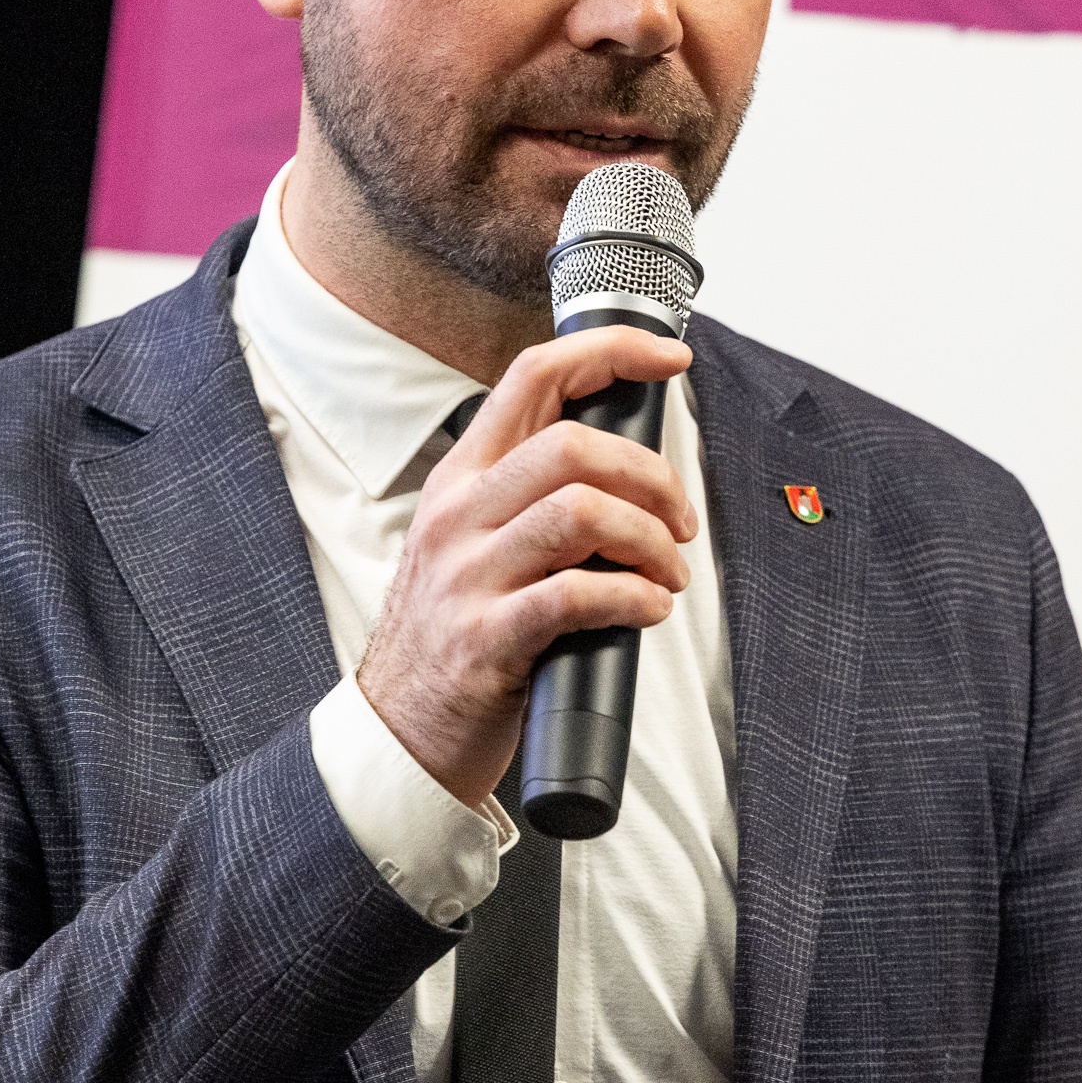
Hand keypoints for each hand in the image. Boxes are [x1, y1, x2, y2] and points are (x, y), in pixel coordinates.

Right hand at [356, 327, 696, 811]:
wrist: (402, 730)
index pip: (533, 377)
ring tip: (668, 573)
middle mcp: (458, 515)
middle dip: (652, 477)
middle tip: (679, 523)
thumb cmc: (456, 634)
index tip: (670, 359)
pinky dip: (634, 598)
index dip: (609, 352)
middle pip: (572, 446)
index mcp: (461, 478)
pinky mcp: (488, 638)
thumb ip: (528, 497)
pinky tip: (648, 610)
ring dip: (652, 541)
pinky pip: (578, 595)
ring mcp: (468, 575)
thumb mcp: (472, 543)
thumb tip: (629, 468)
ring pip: (584, 513)